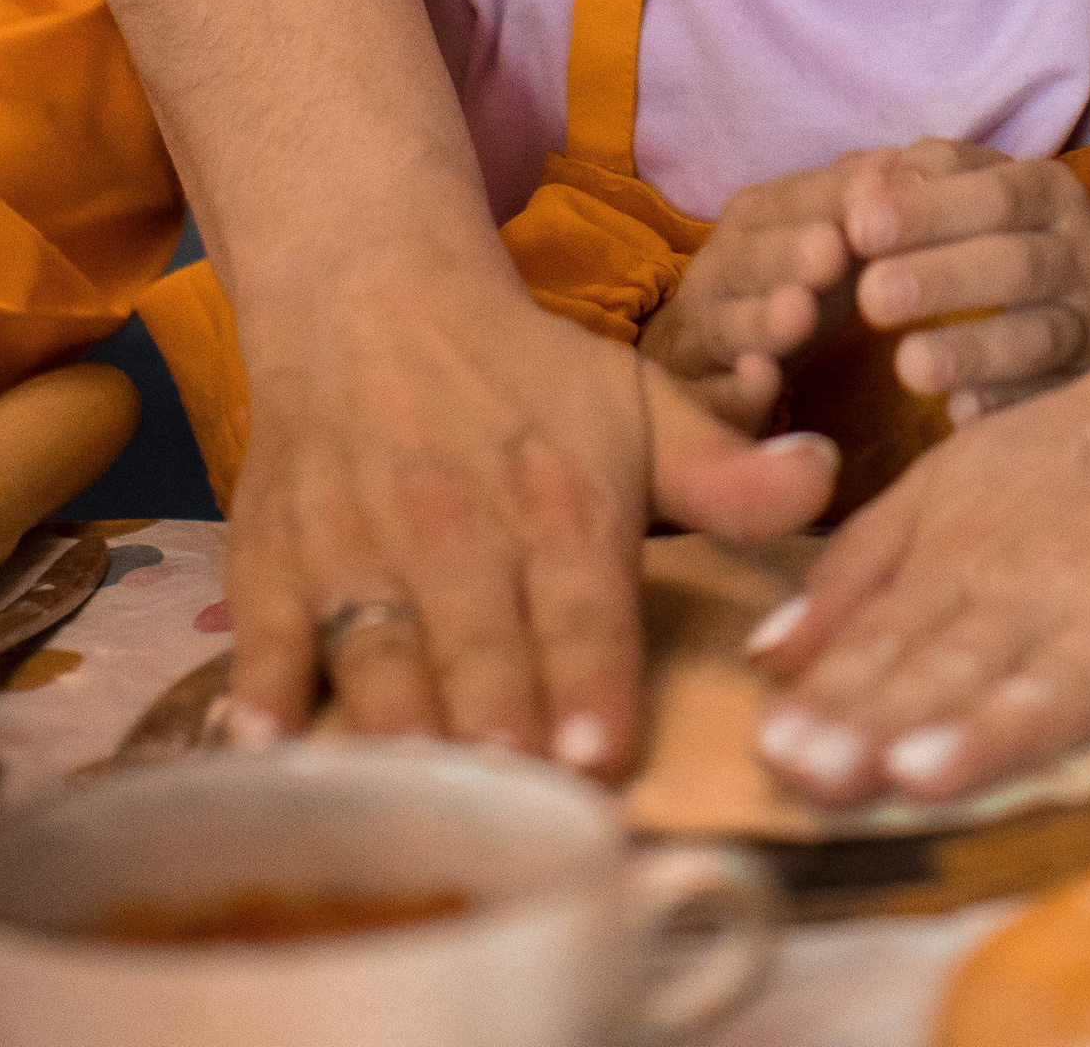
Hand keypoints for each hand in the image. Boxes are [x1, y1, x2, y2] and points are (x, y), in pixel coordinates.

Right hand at [226, 235, 837, 760]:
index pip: (581, 602)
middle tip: (517, 789)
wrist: (373, 294)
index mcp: (559, 498)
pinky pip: (266, 630)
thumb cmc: (524, 374)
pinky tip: (266, 746)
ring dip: (397, 723)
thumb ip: (727, 469)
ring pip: (377, 649)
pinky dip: (265, 690)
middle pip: (478, 640)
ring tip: (414, 796)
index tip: (600, 753)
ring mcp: (357, 544)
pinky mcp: (275, 557)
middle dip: (498, 718)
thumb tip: (825, 476)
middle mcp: (457, 524)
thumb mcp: (638, 402)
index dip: (589, 679)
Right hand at [640, 159, 866, 426]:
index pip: (785, 203)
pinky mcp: (695, 401)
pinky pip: (708, 398)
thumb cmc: (783, 289)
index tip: (877, 189)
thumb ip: (850, 202)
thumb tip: (898, 160)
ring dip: (759, 321)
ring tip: (799, 313)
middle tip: (830, 249)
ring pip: (722, 328)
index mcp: (748, 225)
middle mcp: (714, 275)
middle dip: (786, 253)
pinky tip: (762, 383)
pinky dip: (733, 391)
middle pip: (745, 261)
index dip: (828, 196)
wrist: (704, 362)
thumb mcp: (820, 241)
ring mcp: (696, 339)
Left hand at [748, 272, 1089, 806]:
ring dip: (995, 726)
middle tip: (821, 774)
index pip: (890, 647)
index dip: (834, 704)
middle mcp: (1043, 590)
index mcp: (970, 563)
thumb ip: (866, 572)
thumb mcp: (958, 485)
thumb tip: (765, 659)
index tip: (774, 756)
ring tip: (930, 768)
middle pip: (960, 667)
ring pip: (1061, 676)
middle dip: (887, 725)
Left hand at [841, 139, 1089, 416]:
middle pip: (1016, 265)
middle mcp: (1081, 255)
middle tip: (870, 296)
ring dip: (973, 352)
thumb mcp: (988, 182)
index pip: (996, 193)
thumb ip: (927, 175)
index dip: (931, 209)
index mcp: (1051, 192)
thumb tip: (864, 191)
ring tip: (908, 364)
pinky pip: (1049, 401)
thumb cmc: (1021, 227)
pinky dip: (1006, 407)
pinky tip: (959, 412)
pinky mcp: (1088, 384)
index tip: (859, 225)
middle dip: (943, 278)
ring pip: (1039, 339)